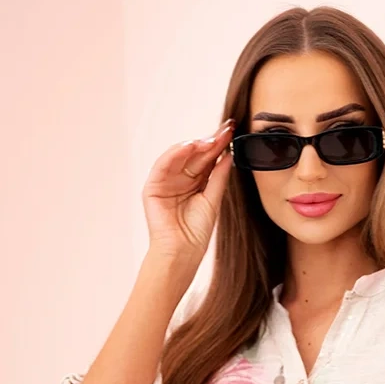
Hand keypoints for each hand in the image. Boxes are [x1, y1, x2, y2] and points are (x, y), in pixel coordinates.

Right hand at [142, 119, 234, 263]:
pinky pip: (163, 165)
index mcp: (195, 183)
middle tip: (225, 130)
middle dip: (210, 142)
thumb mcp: (213, 200)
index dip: (219, 146)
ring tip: (210, 139)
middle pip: (195, 156)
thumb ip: (219, 177)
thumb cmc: (196, 233)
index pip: (207, 160)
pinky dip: (175, 153)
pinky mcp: (153, 187)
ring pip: (179, 157)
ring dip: (195, 145)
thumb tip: (228, 155)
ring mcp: (166, 182)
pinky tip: (190, 146)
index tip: (231, 132)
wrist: (182, 253)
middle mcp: (180, 179)